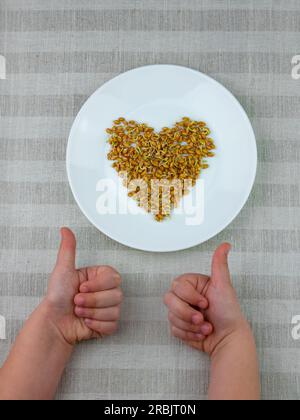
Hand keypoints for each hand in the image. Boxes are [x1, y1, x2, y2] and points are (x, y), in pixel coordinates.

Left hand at [43, 228, 122, 344]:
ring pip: (115, 310)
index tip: (82, 286)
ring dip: (92, 312)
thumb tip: (65, 230)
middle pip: (116, 295)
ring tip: (79, 310)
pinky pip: (112, 325)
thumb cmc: (57, 297)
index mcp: (99, 277)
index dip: (98, 285)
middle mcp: (105, 291)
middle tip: (77, 299)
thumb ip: (68, 249)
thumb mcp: (63, 269)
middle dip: (92, 300)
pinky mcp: (107, 324)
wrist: (54, 322)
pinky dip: (96, 324)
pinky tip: (85, 320)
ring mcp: (107, 308)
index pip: (114, 278)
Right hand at [164, 243, 249, 355]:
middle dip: (187, 313)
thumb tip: (225, 245)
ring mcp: (182, 312)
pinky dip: (189, 334)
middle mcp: (187, 297)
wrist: (228, 339)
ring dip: (190, 325)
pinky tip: (200, 333)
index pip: (177, 286)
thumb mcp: (223, 285)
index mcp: (193, 285)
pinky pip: (173, 329)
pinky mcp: (180, 327)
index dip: (190, 297)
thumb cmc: (228, 313)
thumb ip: (219, 264)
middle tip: (202, 316)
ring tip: (205, 326)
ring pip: (171, 316)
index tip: (205, 302)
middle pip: (169, 300)